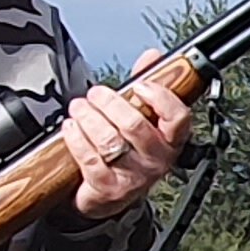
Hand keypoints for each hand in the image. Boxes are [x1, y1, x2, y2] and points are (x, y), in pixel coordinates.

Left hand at [61, 75, 193, 218]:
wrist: (109, 194)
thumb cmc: (129, 151)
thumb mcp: (143, 118)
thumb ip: (147, 86)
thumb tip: (152, 57)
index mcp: (171, 140)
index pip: (178, 118)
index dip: (160, 98)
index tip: (140, 85)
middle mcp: (156, 160)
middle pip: (135, 126)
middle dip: (110, 103)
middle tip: (96, 93)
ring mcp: (133, 177)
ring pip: (109, 141)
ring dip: (89, 118)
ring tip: (79, 107)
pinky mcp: (108, 188)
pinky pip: (90, 159)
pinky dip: (77, 138)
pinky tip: (70, 127)